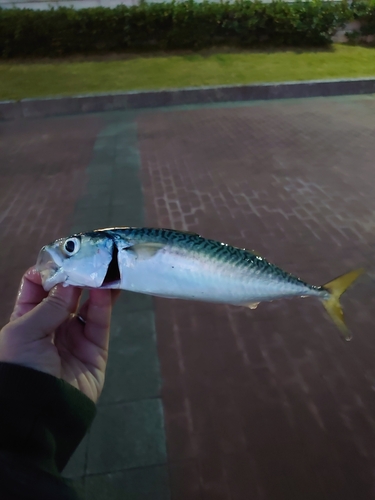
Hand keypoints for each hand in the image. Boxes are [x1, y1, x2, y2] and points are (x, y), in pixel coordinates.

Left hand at [0, 267, 118, 402]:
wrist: (38, 413)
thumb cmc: (20, 367)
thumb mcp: (25, 331)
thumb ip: (52, 304)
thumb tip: (72, 280)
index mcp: (26, 320)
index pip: (37, 287)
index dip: (48, 270)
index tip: (62, 255)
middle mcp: (50, 326)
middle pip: (66, 293)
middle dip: (76, 275)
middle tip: (90, 257)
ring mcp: (73, 337)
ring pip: (87, 305)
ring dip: (95, 287)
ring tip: (105, 268)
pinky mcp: (95, 350)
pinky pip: (100, 322)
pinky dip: (104, 305)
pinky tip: (106, 289)